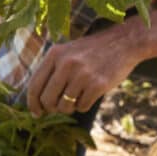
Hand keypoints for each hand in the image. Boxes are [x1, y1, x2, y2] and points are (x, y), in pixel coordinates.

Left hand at [26, 25, 143, 116]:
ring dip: (70, 107)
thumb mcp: (68, 52)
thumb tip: (38, 102)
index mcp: (55, 54)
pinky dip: (84, 105)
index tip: (36, 113)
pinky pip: (82, 107)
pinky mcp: (97, 84)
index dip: (33, 103)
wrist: (123, 42)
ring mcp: (82, 74)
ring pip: (64, 106)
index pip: (35, 85)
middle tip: (60, 106)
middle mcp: (66, 63)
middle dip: (52, 108)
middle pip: (47, 100)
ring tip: (78, 96)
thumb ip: (52, 71)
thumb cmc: (93, 51)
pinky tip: (91, 93)